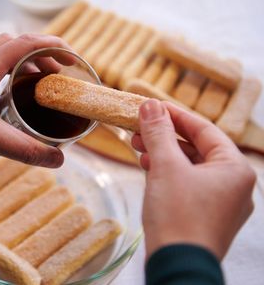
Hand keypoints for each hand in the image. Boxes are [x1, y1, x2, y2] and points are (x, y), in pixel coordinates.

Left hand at [0, 33, 69, 167]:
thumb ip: (25, 149)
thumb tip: (58, 159)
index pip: (26, 43)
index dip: (54, 47)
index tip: (75, 58)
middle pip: (15, 45)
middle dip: (40, 55)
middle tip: (58, 74)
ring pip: (3, 58)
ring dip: (24, 66)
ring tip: (41, 86)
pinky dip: (10, 80)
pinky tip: (15, 102)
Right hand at [131, 99, 255, 259]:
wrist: (177, 266)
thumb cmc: (179, 217)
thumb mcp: (166, 167)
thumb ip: (159, 133)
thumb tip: (151, 106)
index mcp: (235, 169)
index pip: (205, 130)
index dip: (176, 115)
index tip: (153, 105)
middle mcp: (234, 184)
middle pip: (197, 148)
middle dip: (165, 136)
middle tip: (139, 127)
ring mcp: (221, 202)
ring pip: (190, 166)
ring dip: (163, 154)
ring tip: (138, 146)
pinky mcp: (205, 215)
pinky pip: (187, 184)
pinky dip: (167, 173)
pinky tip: (147, 167)